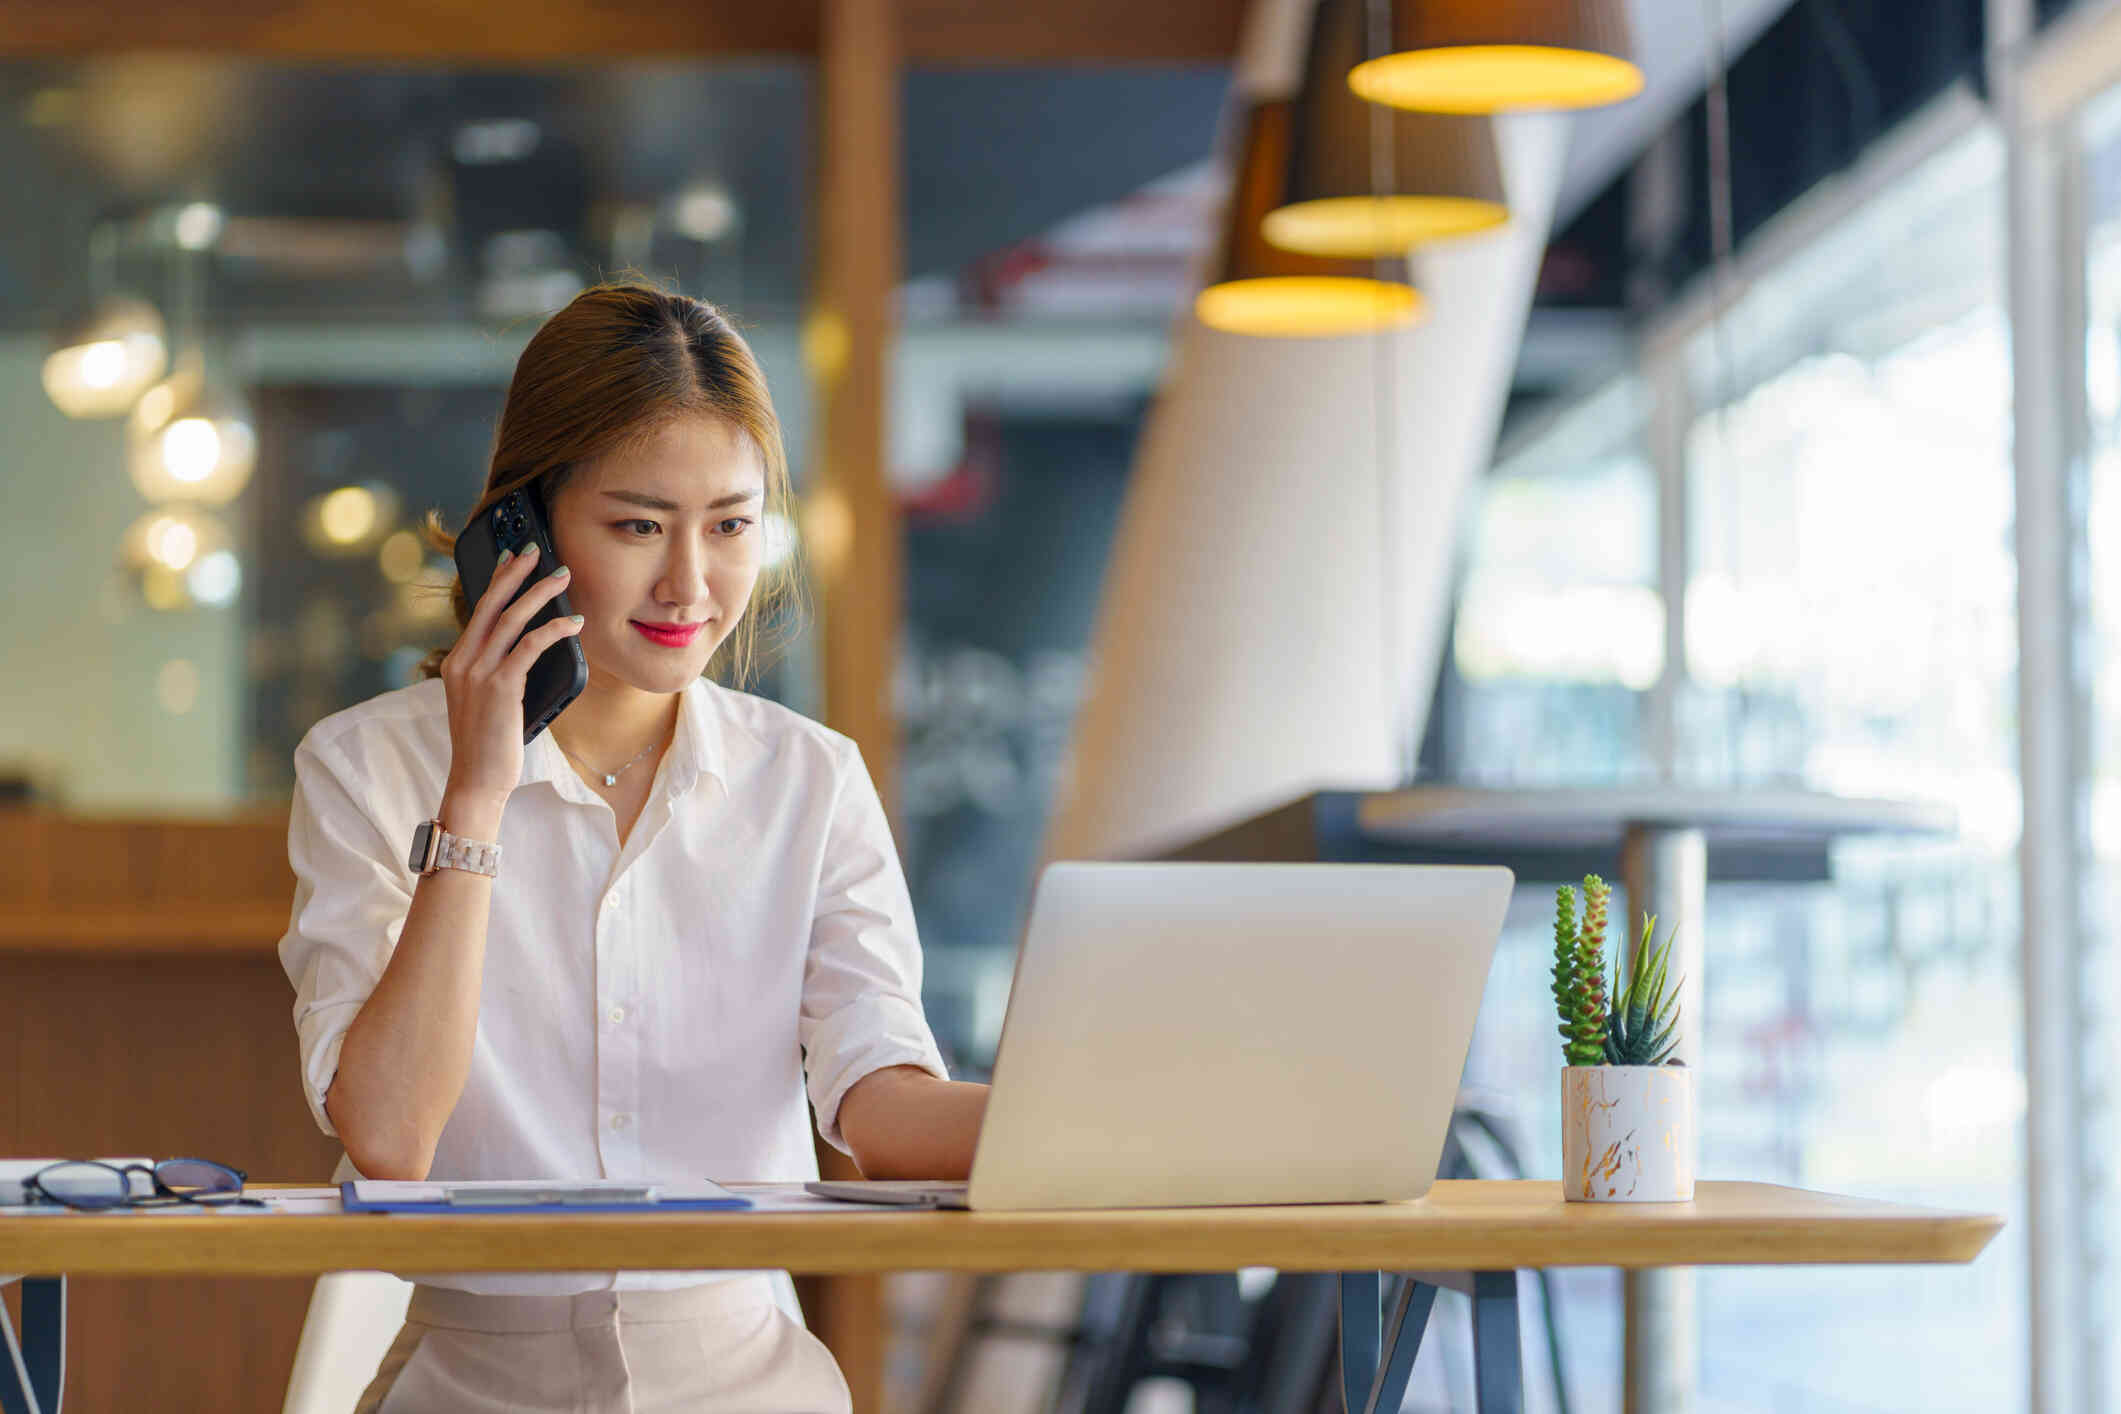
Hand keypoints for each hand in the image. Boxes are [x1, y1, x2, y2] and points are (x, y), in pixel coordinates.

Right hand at [437, 541, 583, 811]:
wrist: (476, 780)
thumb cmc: (488, 744)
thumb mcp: (485, 701)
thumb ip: (495, 672)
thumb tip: (525, 647)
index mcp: (458, 662)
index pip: (478, 610)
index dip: (497, 579)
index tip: (512, 556)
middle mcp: (463, 661)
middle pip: (491, 603)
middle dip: (516, 572)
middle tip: (538, 549)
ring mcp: (479, 673)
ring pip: (511, 619)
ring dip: (540, 593)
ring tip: (564, 577)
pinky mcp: (500, 687)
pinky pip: (529, 647)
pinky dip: (553, 630)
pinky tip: (573, 623)